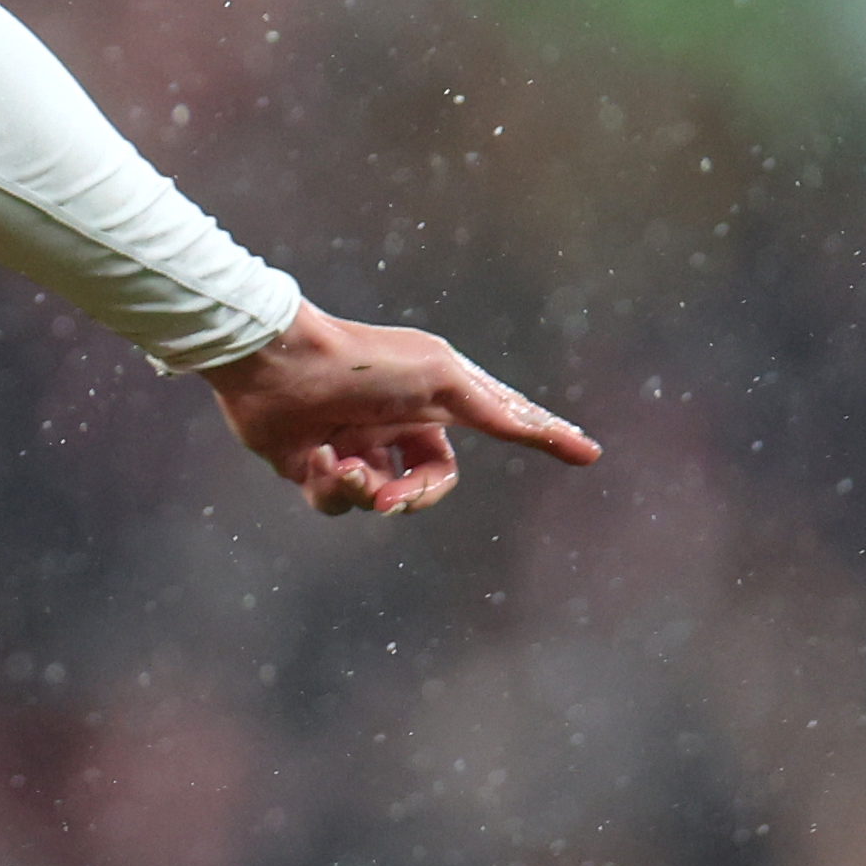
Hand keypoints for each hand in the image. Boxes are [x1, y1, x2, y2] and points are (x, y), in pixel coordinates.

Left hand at [202, 301, 597, 516]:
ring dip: (362, 490)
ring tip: (340, 464)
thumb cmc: (363, 361)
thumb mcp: (440, 377)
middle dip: (414, 497)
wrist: (278, 363)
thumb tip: (536, 426)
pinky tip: (315, 456)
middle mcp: (396, 424)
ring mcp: (355, 445)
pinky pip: (335, 503)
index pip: (500, 426)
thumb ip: (491, 407)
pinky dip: (328, 486)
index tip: (587, 453)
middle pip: (430, 485)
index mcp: (434, 400)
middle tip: (390, 496)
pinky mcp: (313, 464)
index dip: (542, 438)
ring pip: (379, 502)